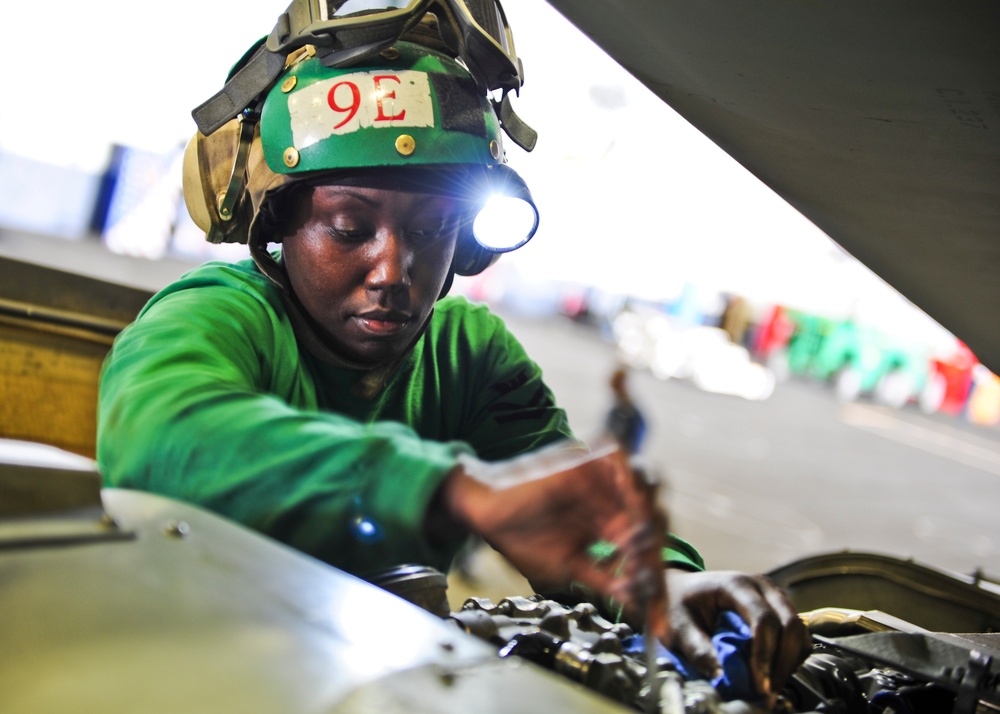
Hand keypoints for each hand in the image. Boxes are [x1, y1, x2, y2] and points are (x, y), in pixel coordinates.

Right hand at [441, 439, 668, 639]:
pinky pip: (620, 463)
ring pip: (641, 491)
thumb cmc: (520, 535)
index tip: (656, 609)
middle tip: (651, 581)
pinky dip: (630, 484)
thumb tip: (635, 601)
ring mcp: (600, 478)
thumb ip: (603, 578)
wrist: (486, 511)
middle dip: (654, 552)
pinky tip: (633, 512)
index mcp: (607, 523)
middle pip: (649, 520)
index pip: (641, 547)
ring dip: (646, 518)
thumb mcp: (568, 566)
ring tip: (645, 549)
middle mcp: (609, 499)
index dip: (651, 576)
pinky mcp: (587, 460)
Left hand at [663, 569, 810, 701]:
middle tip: (767, 690)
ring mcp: (773, 596)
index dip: (765, 654)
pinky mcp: (778, 610)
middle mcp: (761, 586)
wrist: (682, 591)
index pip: (763, 618)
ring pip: (799, 631)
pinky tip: (771, 672)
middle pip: (790, 624)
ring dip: (789, 662)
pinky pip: (797, 636)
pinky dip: (790, 657)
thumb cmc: (679, 604)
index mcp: (735, 584)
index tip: (758, 683)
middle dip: (782, 662)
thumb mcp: (679, 627)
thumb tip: (723, 677)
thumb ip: (698, 650)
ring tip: (769, 685)